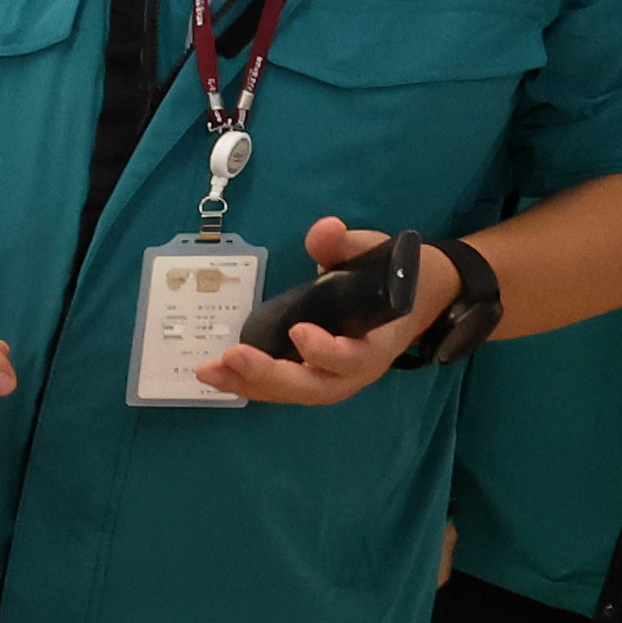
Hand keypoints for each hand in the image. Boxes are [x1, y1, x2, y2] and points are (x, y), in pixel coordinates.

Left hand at [196, 217, 452, 408]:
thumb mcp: (372, 254)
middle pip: (314, 387)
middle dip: (270, 375)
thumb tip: (324, 229)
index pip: (353, 359)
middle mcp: (356, 371)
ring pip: (293, 393)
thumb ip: (345, 245)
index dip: (326, 351)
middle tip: (233, 357)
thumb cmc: (392, 277)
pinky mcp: (314, 378)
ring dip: (250, 384)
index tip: (299, 331)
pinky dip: (249, 383)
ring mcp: (334, 379)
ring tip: (210, 371)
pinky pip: (282, 389)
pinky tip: (218, 373)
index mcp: (378, 343)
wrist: (411, 299)